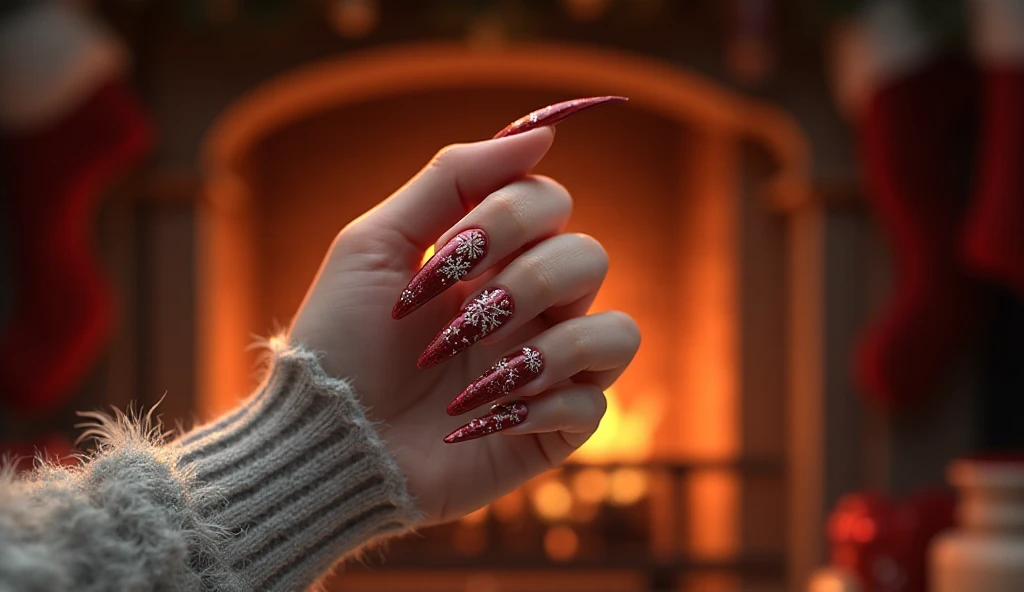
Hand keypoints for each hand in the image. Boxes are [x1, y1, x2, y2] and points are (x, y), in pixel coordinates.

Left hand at [289, 122, 639, 524]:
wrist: (327, 438)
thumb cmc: (342, 339)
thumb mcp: (376, 240)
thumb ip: (453, 177)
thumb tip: (541, 131)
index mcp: (494, 257)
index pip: (550, 201)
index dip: (506, 219)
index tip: (445, 258)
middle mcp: (531, 307)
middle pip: (589, 258)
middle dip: (524, 283)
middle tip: (464, 319)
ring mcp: (546, 368)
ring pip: (617, 331)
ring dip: (548, 347)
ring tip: (480, 376)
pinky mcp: (551, 429)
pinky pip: (596, 404)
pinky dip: (540, 406)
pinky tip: (483, 417)